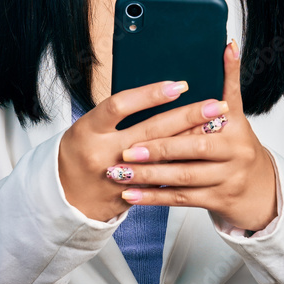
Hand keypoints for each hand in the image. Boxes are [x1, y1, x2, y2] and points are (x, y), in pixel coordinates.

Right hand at [57, 76, 228, 222]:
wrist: (65, 198)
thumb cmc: (80, 152)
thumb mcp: (87, 127)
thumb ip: (116, 114)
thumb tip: (157, 91)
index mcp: (88, 130)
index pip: (119, 106)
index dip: (149, 95)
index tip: (179, 85)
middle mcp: (102, 153)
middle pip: (150, 131)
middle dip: (187, 117)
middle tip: (215, 105)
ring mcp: (117, 177)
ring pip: (162, 158)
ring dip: (191, 141)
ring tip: (218, 127)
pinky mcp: (130, 194)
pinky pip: (161, 179)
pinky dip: (182, 164)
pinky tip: (204, 155)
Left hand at [114, 38, 277, 233]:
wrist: (259, 187)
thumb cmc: (237, 143)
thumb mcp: (237, 112)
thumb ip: (229, 80)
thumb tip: (229, 44)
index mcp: (237, 128)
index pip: (204, 120)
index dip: (180, 118)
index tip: (149, 122)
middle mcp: (236, 154)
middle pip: (192, 152)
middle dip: (157, 151)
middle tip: (125, 152)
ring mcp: (227, 180)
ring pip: (183, 179)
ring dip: (149, 177)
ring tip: (120, 174)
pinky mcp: (217, 201)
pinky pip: (181, 199)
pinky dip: (154, 198)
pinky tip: (132, 196)